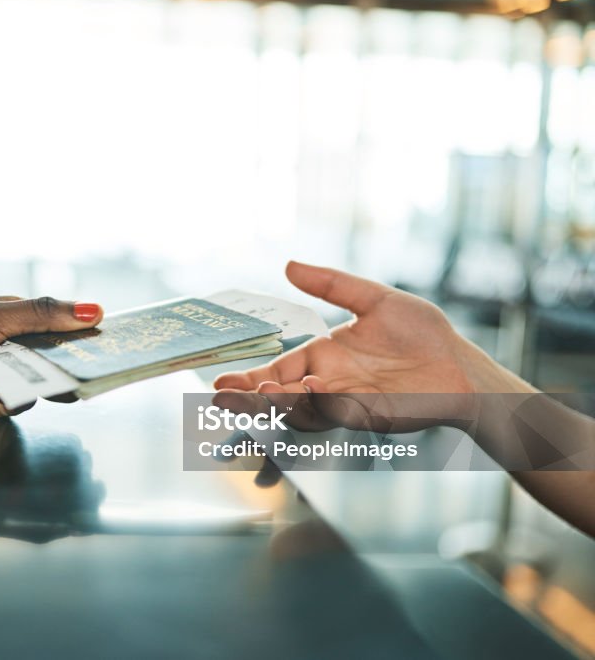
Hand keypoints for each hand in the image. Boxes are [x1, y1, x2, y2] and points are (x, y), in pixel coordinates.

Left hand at [0, 296, 101, 417]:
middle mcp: (12, 347)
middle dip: (72, 362)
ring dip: (34, 381)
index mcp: (14, 317)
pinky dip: (6, 396)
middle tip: (90, 371)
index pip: (62, 323)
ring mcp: (2, 377)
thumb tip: (93, 309)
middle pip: (58, 357)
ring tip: (22, 376)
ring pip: (40, 383)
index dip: (87, 331)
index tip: (113, 340)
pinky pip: (17, 404)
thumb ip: (41, 315)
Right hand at [214, 261, 479, 428]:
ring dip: (280, 403)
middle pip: (277, 397)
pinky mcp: (369, 417)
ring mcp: (346, 403)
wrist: (462, 365)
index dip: (247, 379)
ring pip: (300, 411)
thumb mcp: (374, 300)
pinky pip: (336, 414)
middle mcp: (327, 384)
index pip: (275, 371)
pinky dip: (318, 404)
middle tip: (223, 398)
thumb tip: (288, 264)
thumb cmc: (422, 335)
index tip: (220, 381)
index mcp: (322, 358)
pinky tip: (309, 388)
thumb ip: (331, 285)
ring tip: (264, 391)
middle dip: (249, 399)